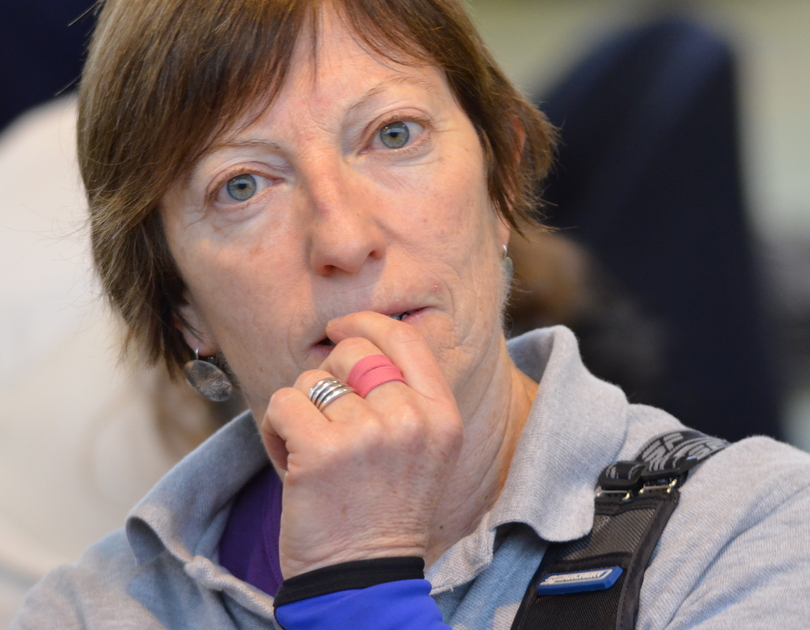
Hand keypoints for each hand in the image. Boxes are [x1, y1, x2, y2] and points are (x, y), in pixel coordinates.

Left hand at [260, 311, 463, 577]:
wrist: (363, 577)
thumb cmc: (385, 512)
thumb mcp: (423, 450)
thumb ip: (404, 398)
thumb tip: (356, 340)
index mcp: (441, 415)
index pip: (403, 340)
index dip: (366, 323)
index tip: (340, 328)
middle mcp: (410, 419)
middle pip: (352, 353)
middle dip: (327, 376)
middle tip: (326, 419)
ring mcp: (367, 433)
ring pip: (310, 381)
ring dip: (300, 412)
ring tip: (313, 454)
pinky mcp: (322, 450)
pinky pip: (283, 403)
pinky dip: (276, 430)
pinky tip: (291, 461)